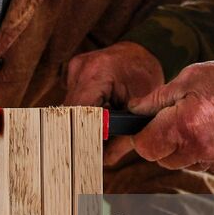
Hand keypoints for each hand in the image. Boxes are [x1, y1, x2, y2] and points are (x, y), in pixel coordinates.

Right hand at [66, 42, 166, 167]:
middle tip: (87, 154)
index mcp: (98, 72)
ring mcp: (74, 68)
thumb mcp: (139, 108)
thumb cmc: (145, 78)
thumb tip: (104, 161)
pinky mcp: (72, 72)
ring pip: (68, 107)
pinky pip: (72, 100)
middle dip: (79, 132)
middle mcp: (81, 68)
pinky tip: (95, 118)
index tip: (84, 154)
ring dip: (80, 123)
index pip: (78, 110)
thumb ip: (123, 136)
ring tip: (96, 135)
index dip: (79, 134)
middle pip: (70, 111)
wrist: (142, 53)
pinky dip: (81, 113)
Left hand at [127, 59, 213, 173]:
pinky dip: (200, 151)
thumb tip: (134, 111)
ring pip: (181, 163)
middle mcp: (197, 150)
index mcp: (184, 126)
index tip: (147, 123)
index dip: (141, 134)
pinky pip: (201, 163)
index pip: (144, 146)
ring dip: (181, 147)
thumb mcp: (191, 77)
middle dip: (161, 141)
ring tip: (200, 120)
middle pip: (161, 158)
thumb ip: (158, 98)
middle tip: (176, 117)